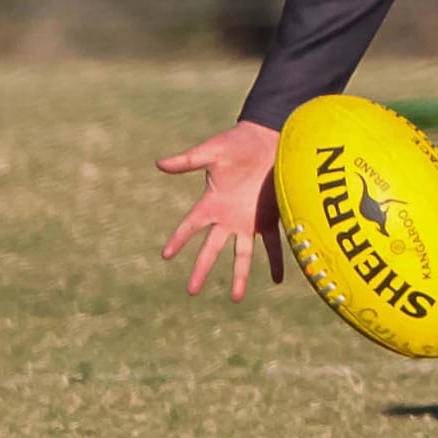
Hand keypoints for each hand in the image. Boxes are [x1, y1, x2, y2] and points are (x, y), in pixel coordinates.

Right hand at [158, 121, 283, 300]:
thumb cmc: (237, 143)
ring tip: (237, 298)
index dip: (178, 239)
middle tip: (192, 291)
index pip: (190, 225)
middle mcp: (228, 217)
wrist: (267, 139)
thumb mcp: (212, 152)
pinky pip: (273, 244)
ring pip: (242, 254)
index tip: (165, 255)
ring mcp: (248, 220)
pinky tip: (278, 280)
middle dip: (202, 269)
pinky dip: (276, 261)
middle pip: (212, 249)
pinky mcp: (269, 217)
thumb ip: (189, 160)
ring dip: (240, 275)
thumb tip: (159, 163)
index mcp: (212, 202)